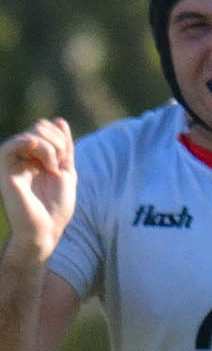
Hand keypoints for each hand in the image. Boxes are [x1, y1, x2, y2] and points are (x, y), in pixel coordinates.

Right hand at [1, 120, 75, 258]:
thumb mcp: (66, 173)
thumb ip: (64, 148)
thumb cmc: (56, 207)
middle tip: (57, 167)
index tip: (64, 162)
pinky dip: (29, 143)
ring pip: (31, 134)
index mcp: (35, 156)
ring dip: (49, 147)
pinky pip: (11, 145)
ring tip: (51, 169)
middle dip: (57, 142)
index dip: (60, 138)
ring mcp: (12, 162)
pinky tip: (39, 154)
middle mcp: (21, 156)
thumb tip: (59, 120)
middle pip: (39, 127)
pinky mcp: (5, 170)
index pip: (45, 128)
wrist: (46, 229)